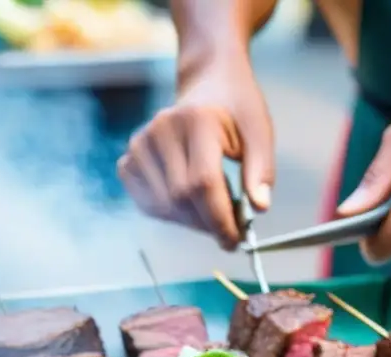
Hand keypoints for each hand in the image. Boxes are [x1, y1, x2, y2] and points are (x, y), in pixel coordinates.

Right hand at [118, 53, 273, 249]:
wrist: (209, 83)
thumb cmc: (237, 108)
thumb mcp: (260, 133)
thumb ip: (261, 171)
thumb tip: (259, 208)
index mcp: (196, 121)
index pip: (203, 183)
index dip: (220, 219)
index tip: (236, 240)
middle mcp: (162, 130)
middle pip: (181, 198)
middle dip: (208, 223)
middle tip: (229, 230)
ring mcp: (141, 143)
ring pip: (163, 205)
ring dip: (191, 221)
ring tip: (213, 210)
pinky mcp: (130, 157)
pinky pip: (147, 202)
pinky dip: (170, 214)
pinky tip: (190, 202)